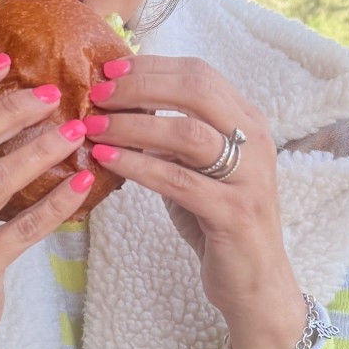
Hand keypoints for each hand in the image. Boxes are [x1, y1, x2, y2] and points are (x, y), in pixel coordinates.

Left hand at [88, 53, 307, 348]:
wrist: (255, 282)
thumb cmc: (218, 221)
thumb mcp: (196, 169)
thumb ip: (170, 137)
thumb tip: (118, 103)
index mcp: (248, 121)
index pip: (199, 74)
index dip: (151, 67)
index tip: (108, 70)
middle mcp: (255, 141)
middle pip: (196, 90)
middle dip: (140, 86)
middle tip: (98, 94)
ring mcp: (248, 177)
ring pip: (187, 133)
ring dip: (133, 124)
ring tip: (93, 126)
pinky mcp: (233, 213)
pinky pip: (179, 181)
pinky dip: (138, 165)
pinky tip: (106, 160)